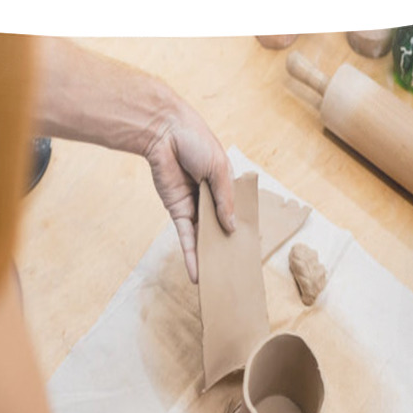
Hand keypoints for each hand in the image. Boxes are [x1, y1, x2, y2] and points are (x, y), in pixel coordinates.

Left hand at [144, 100, 235, 283]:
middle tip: (233, 271)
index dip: (241, 228)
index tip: (249, 249)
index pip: (236, 210)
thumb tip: (233, 227)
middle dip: (224, 248)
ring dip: (208, 256)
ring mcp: (193, 206)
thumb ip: (226, 199)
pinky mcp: (177, 211)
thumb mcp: (220, 169)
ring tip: (216, 279)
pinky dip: (190, 255)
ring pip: (202, 236)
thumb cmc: (195, 140)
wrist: (163, 132)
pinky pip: (185, 237)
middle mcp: (210, 197)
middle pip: (219, 227)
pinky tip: (196, 273)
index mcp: (224, 183)